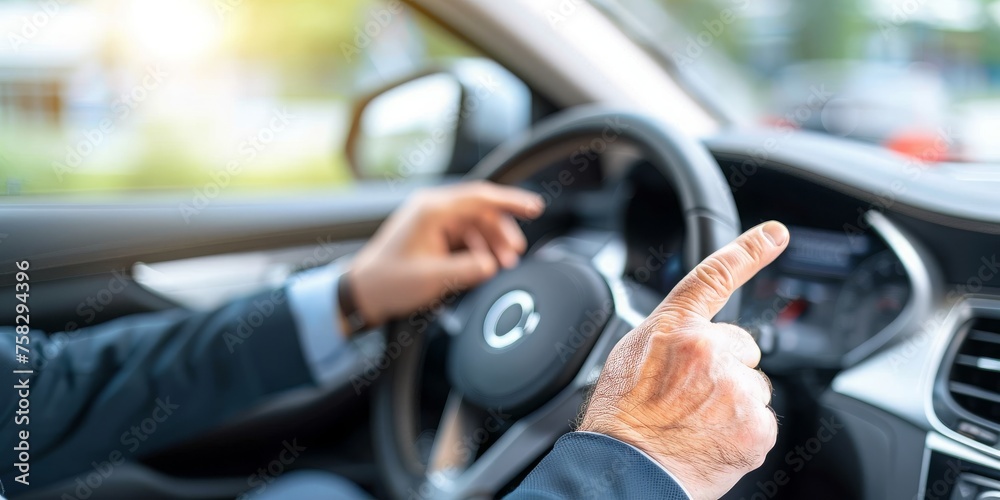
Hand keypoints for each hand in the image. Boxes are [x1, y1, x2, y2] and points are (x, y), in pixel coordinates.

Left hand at [344, 181, 544, 329]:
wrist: (362, 293)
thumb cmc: (388, 282)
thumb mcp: (434, 278)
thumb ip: (469, 269)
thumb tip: (492, 264)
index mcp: (431, 210)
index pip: (481, 197)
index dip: (511, 201)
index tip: (534, 207)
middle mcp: (431, 209)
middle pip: (480, 211)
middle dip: (502, 231)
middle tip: (515, 252)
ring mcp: (430, 221)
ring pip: (473, 223)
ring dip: (491, 241)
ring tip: (502, 263)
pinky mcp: (430, 234)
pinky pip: (463, 234)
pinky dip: (477, 247)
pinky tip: (483, 264)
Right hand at [578, 221, 789, 499]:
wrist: (626, 472)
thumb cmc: (621, 420)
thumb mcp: (630, 357)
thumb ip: (670, 337)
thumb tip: (693, 338)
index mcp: (675, 327)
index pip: (715, 276)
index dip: (750, 250)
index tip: (776, 234)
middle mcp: (709, 349)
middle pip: (742, 348)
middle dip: (726, 368)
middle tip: (689, 397)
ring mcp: (736, 388)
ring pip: (753, 387)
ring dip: (733, 403)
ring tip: (695, 424)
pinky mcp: (756, 426)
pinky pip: (761, 421)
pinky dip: (742, 433)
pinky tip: (711, 441)